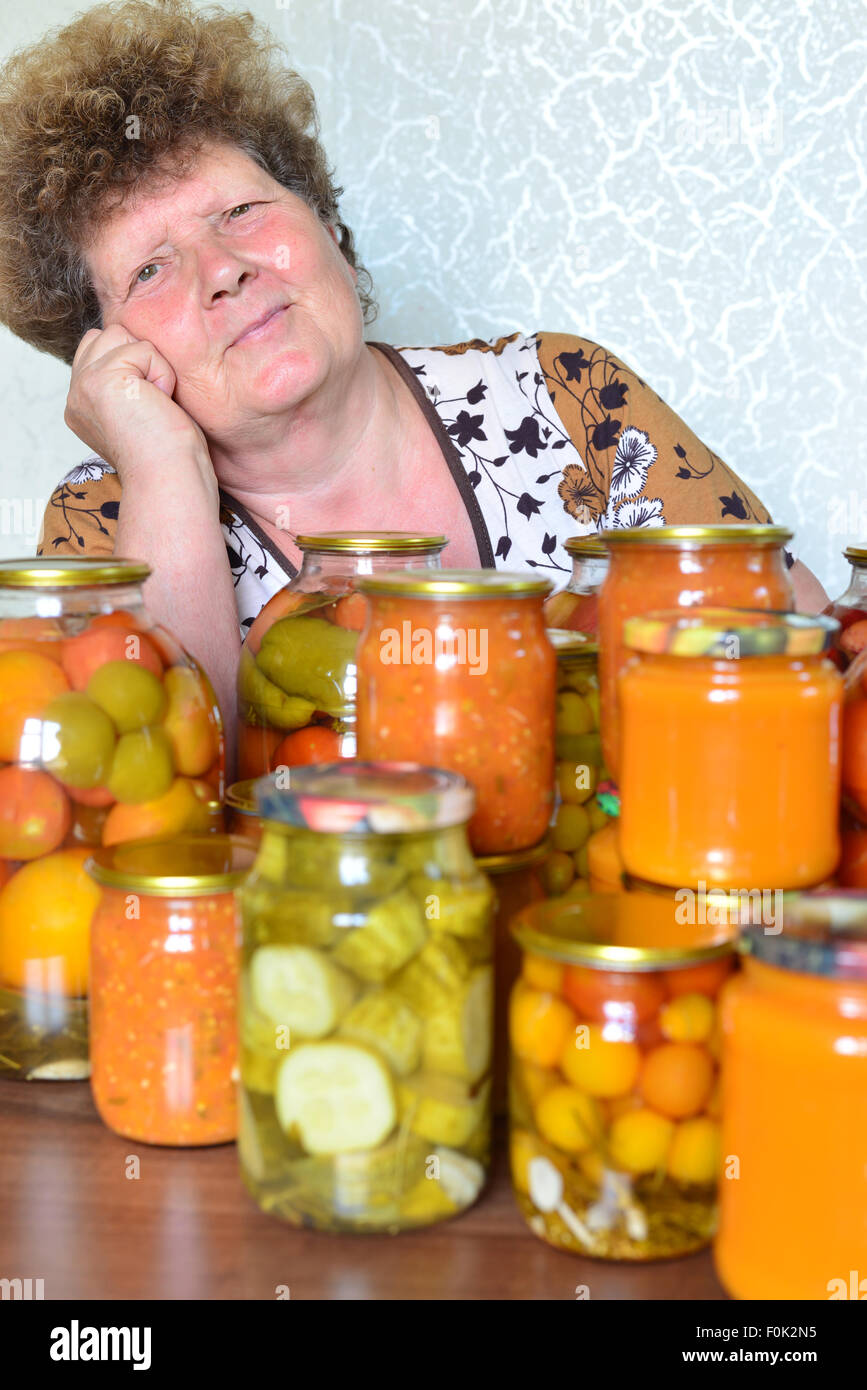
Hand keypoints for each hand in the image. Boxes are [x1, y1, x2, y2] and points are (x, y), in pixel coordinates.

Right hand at [65, 325, 211, 481]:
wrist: (171, 479)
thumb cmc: (170, 454)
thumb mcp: (138, 411)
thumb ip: (124, 381)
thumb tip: (135, 354)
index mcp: (81, 405)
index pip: (98, 349)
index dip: (132, 363)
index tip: (148, 404)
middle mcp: (76, 395)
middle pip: (107, 335)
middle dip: (139, 357)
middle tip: (152, 402)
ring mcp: (85, 385)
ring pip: (121, 335)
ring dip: (151, 364)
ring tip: (156, 402)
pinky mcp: (103, 378)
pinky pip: (144, 349)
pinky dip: (163, 374)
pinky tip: (160, 404)